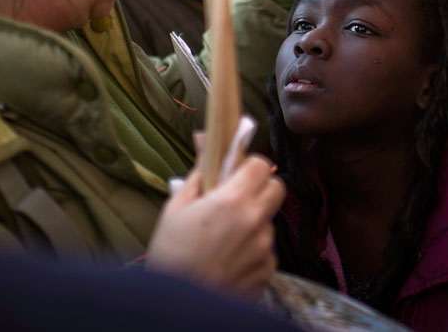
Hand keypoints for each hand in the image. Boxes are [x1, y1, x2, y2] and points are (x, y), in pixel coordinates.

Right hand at [145, 156, 284, 298]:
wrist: (174, 306)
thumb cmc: (170, 254)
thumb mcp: (177, 207)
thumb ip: (200, 173)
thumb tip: (206, 140)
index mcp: (232, 201)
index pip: (261, 165)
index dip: (250, 165)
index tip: (238, 171)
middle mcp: (254, 222)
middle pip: (277, 189)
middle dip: (260, 188)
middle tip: (237, 198)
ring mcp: (264, 249)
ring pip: (269, 223)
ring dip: (253, 224)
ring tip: (224, 239)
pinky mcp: (266, 273)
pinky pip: (266, 253)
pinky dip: (252, 253)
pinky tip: (229, 260)